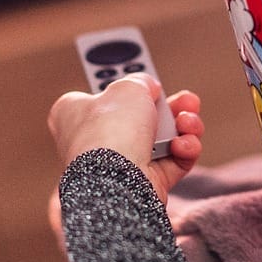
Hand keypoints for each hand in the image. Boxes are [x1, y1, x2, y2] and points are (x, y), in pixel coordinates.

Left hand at [48, 74, 204, 204]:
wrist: (116, 179)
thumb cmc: (110, 131)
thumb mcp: (127, 86)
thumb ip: (140, 81)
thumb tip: (149, 88)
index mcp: (74, 116)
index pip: (99, 96)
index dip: (124, 86)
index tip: (144, 78)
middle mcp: (95, 142)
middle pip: (141, 117)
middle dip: (170, 107)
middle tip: (186, 100)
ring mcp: (120, 165)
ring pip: (163, 138)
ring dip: (183, 126)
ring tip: (187, 122)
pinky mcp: (143, 183)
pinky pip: (172, 161)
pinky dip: (184, 150)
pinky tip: (184, 144)